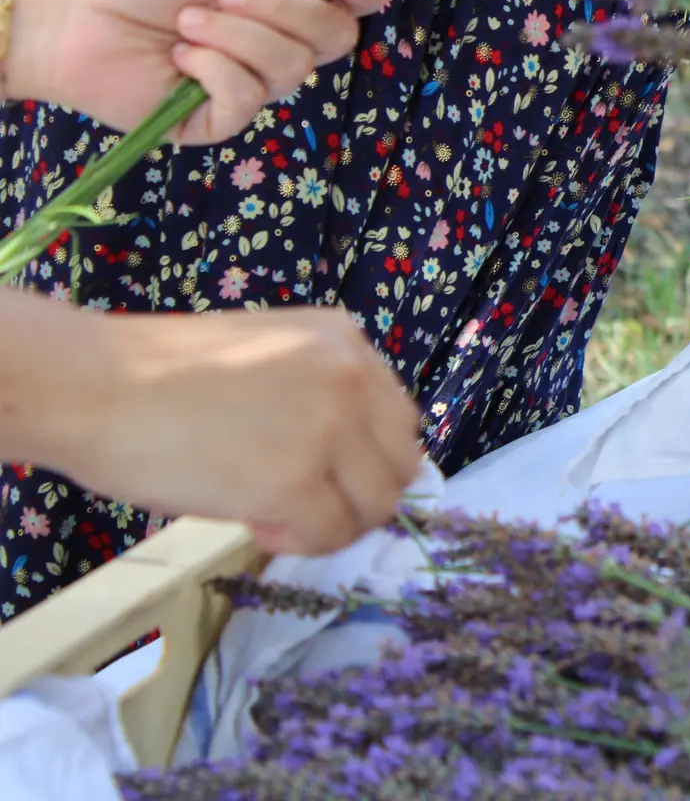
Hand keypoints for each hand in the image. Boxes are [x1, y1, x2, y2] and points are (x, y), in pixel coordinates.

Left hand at [6, 0, 388, 143]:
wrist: (75, 14)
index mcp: (283, 8)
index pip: (351, 9)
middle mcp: (276, 50)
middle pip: (334, 39)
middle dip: (280, 8)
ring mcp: (251, 88)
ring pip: (289, 67)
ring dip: (233, 35)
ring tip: (184, 23)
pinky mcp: (220, 123)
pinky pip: (247, 98)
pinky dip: (211, 69)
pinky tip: (178, 60)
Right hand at [48, 307, 422, 555]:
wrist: (92, 386)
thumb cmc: (158, 376)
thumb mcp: (266, 359)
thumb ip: (318, 394)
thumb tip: (348, 464)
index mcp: (344, 340)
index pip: (398, 420)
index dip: (364, 459)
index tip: (321, 474)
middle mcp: (350, 378)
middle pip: (401, 465)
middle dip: (359, 495)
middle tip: (304, 505)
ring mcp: (328, 430)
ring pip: (376, 507)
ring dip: (333, 523)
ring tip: (273, 514)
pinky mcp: (296, 482)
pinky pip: (330, 535)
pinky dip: (300, 543)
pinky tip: (256, 524)